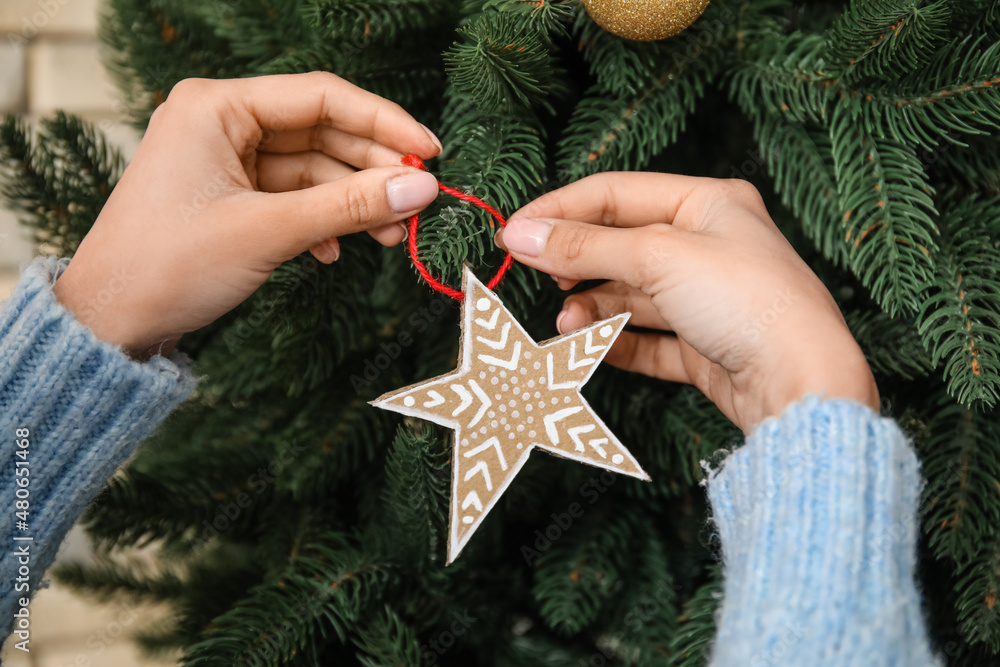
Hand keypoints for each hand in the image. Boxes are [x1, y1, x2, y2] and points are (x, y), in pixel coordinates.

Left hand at [53, 72, 441, 359]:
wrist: (110, 321)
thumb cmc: (169, 265)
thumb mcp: (270, 231)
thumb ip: (351, 205)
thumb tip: (423, 187)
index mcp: (216, 106)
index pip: (322, 96)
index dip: (384, 123)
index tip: (430, 152)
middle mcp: (220, 122)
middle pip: (321, 132)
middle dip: (371, 171)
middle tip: (418, 201)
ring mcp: (224, 160)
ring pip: (311, 169)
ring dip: (352, 202)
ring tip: (392, 235)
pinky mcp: (229, 195)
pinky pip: (292, 196)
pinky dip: (320, 221)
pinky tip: (334, 251)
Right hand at [495, 173, 878, 432]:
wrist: (802, 383)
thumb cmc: (750, 302)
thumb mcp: (660, 257)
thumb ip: (586, 246)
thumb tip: (522, 233)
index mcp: (708, 204)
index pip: (616, 194)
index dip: (560, 210)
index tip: (512, 232)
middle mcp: (709, 247)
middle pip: (621, 244)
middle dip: (576, 261)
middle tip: (532, 273)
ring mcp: (707, 299)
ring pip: (631, 295)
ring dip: (593, 306)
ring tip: (566, 321)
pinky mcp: (705, 346)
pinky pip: (647, 338)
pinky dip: (616, 340)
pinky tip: (589, 344)